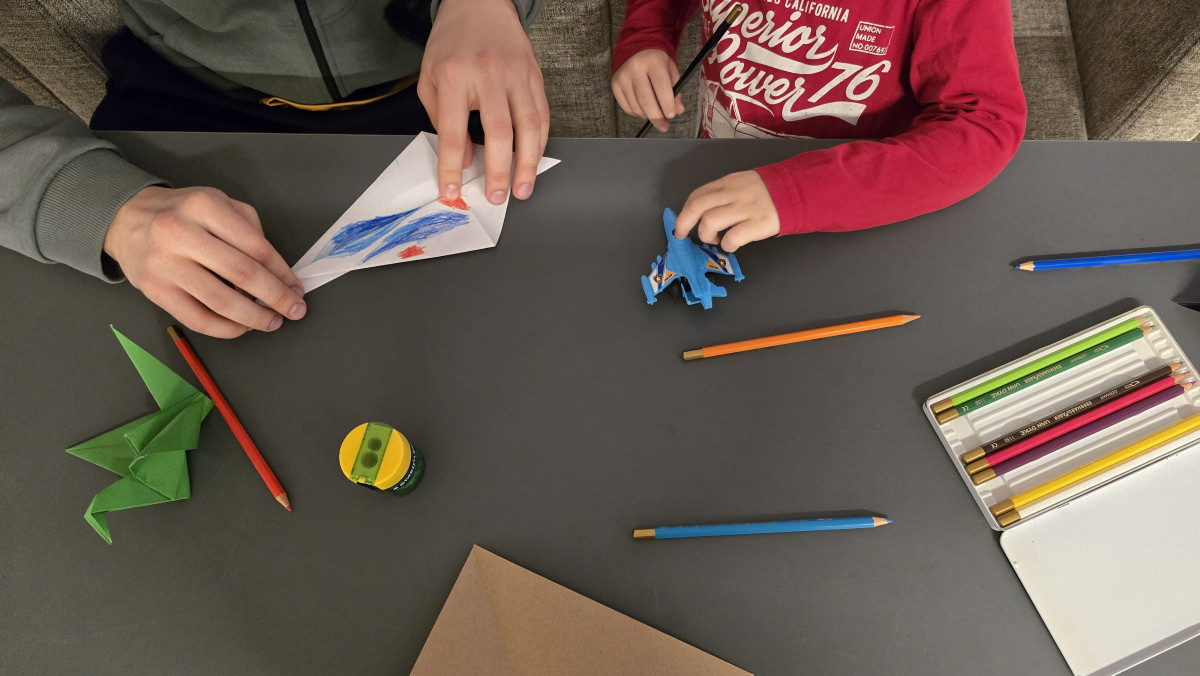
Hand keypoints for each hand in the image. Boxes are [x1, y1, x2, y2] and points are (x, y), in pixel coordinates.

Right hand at [103, 186, 306, 338]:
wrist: (126, 219)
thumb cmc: (181, 214)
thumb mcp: (217, 203)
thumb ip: (249, 229)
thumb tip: (278, 272)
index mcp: (204, 207)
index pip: (256, 247)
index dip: (283, 273)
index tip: (297, 289)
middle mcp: (181, 233)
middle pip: (243, 274)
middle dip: (276, 297)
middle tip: (294, 310)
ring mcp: (165, 264)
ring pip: (221, 301)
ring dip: (254, 317)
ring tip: (271, 321)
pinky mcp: (154, 290)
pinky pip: (197, 319)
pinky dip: (225, 328)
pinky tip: (241, 327)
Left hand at [419, 0, 549, 204]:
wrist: (480, 4)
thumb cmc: (452, 44)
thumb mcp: (430, 78)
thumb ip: (440, 120)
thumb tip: (463, 157)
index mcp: (454, 77)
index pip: (452, 131)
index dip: (451, 166)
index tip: (451, 189)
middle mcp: (487, 75)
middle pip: (500, 132)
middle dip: (499, 171)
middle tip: (497, 196)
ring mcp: (516, 75)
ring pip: (530, 126)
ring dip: (528, 162)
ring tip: (522, 188)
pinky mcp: (535, 75)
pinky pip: (542, 114)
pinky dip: (540, 142)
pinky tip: (533, 161)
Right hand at [612, 49, 682, 132]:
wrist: (636, 50)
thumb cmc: (657, 63)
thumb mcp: (671, 71)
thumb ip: (675, 91)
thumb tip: (678, 110)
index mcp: (653, 62)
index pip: (661, 87)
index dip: (667, 104)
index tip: (671, 115)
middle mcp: (635, 68)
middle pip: (645, 100)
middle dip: (656, 117)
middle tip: (664, 126)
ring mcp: (622, 77)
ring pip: (635, 106)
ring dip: (647, 116)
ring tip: (655, 115)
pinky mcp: (615, 85)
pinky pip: (627, 107)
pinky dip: (637, 113)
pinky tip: (644, 110)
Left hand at [675, 171, 780, 251]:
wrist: (796, 192)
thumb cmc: (767, 192)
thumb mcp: (742, 184)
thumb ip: (723, 194)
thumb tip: (703, 213)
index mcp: (728, 183)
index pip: (698, 195)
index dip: (685, 211)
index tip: (682, 223)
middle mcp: (733, 194)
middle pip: (697, 206)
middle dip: (683, 223)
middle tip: (681, 236)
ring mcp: (744, 209)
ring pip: (710, 222)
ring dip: (707, 235)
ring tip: (716, 239)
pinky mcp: (757, 224)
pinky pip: (732, 238)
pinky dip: (727, 245)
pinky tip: (732, 244)